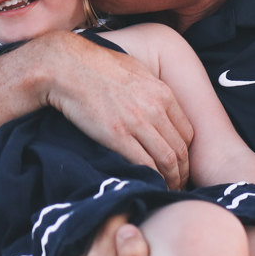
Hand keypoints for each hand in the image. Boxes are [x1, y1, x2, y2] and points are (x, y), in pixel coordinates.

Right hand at [33, 32, 194, 188]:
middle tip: (177, 185)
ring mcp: (137, 122)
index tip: (180, 164)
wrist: (67, 66)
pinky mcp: (117, 135)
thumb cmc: (97, 65)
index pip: (187, 132)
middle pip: (179, 149)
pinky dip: (152, 179)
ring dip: (171, 180)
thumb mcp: (136, 71)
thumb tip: (157, 103)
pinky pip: (144, 164)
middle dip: (182, 172)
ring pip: (167, 160)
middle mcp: (155, 108)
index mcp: (162, 93)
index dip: (186, 154)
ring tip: (166, 189)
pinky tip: (150, 185)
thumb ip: (151, 90)